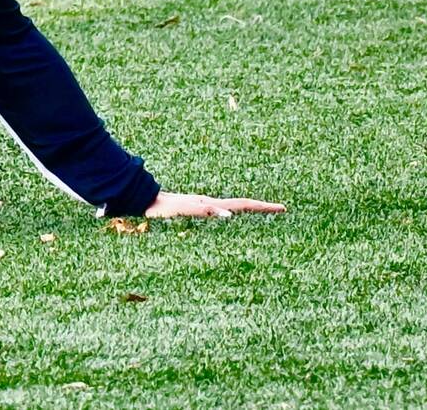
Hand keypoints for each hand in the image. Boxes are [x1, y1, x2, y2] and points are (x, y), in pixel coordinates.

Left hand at [141, 191, 285, 219]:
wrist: (144, 203)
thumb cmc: (163, 210)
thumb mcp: (185, 211)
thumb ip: (206, 212)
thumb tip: (230, 215)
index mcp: (212, 204)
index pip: (243, 205)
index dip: (262, 208)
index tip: (282, 208)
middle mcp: (210, 204)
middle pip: (242, 206)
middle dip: (261, 209)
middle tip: (281, 211)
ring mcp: (204, 207)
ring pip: (233, 210)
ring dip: (249, 212)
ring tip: (265, 216)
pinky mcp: (196, 212)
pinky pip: (222, 215)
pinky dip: (235, 217)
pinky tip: (235, 222)